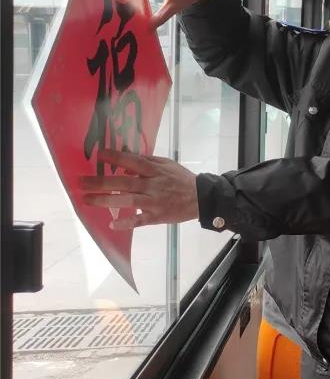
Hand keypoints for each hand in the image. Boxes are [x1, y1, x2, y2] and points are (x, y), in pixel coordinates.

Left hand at [80, 149, 198, 229]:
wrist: (200, 198)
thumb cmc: (181, 179)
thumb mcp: (168, 164)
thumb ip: (148, 161)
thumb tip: (126, 159)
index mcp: (156, 171)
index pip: (133, 162)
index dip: (116, 158)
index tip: (99, 155)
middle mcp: (153, 186)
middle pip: (124, 183)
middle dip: (101, 183)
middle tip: (81, 182)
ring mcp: (154, 202)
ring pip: (127, 201)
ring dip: (106, 201)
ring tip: (87, 200)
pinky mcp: (156, 217)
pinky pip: (138, 221)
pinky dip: (126, 223)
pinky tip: (112, 223)